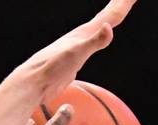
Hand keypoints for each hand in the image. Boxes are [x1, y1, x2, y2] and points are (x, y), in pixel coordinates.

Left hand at [18, 0, 137, 101]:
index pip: (110, 15)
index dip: (124, 3)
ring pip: (99, 29)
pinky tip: (98, 38)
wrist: (33, 83)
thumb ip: (94, 41)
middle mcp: (82, 36)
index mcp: (85, 33)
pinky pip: (93, 43)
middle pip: (106, 17)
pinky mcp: (74, 60)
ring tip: (115, 13)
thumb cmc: (51, 68)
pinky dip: (100, 37)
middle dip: (119, 5)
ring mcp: (78, 47)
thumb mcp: (76, 53)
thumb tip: (109, 27)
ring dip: (109, 19)